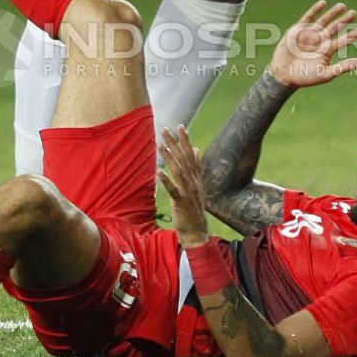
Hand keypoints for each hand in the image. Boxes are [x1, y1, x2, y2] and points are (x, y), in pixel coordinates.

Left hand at [157, 126, 209, 248]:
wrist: (197, 230)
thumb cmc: (194, 207)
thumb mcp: (197, 185)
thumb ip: (196, 167)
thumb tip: (195, 149)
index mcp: (195, 177)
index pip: (190, 155)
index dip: (185, 140)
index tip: (179, 127)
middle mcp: (193, 181)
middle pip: (183, 159)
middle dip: (175, 144)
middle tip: (165, 129)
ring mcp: (188, 191)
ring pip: (178, 171)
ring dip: (169, 157)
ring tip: (160, 145)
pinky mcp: (181, 202)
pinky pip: (173, 190)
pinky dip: (166, 181)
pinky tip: (159, 172)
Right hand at [268, 1, 356, 88]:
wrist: (284, 74)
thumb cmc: (305, 77)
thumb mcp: (326, 73)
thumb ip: (343, 67)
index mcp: (327, 50)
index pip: (342, 41)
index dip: (351, 36)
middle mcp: (320, 41)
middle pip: (334, 28)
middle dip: (344, 21)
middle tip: (354, 13)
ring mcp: (310, 34)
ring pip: (324, 21)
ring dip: (332, 13)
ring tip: (342, 6)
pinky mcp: (299, 30)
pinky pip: (308, 17)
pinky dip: (315, 10)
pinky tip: (323, 3)